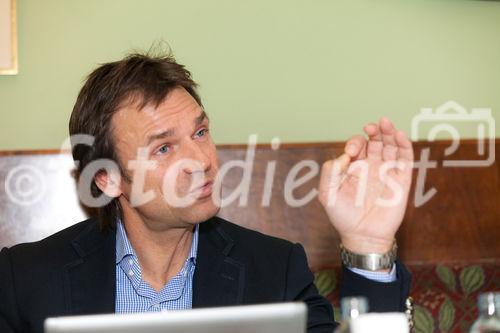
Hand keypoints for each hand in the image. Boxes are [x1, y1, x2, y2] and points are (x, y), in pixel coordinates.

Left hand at [318, 118, 413, 253]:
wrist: (361, 236)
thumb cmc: (343, 216)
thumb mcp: (327, 193)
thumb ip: (330, 172)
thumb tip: (345, 156)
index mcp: (355, 167)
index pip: (359, 145)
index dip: (356, 142)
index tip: (350, 152)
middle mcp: (372, 167)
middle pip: (377, 141)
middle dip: (375, 131)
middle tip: (372, 126)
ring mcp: (388, 173)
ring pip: (392, 146)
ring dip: (390, 133)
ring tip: (385, 123)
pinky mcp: (402, 181)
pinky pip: (405, 160)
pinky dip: (404, 146)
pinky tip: (400, 135)